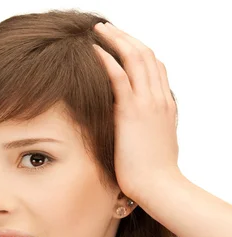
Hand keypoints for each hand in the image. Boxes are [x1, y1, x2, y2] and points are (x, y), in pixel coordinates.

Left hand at [92, 22, 181, 200]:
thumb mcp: (153, 144)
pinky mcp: (132, 112)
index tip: (121, 43)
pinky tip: (94, 51)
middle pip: (146, 55)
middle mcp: (159, 98)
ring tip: (99, 30)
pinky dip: (107, 60)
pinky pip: (120, 77)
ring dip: (116, 40)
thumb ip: (146, 129)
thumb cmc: (152, 173)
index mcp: (164, 105)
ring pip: (136, 58)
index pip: (155, 67)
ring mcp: (148, 103)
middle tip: (106, 28)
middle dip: (125, 38)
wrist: (159, 186)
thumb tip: (133, 128)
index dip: (138, 51)